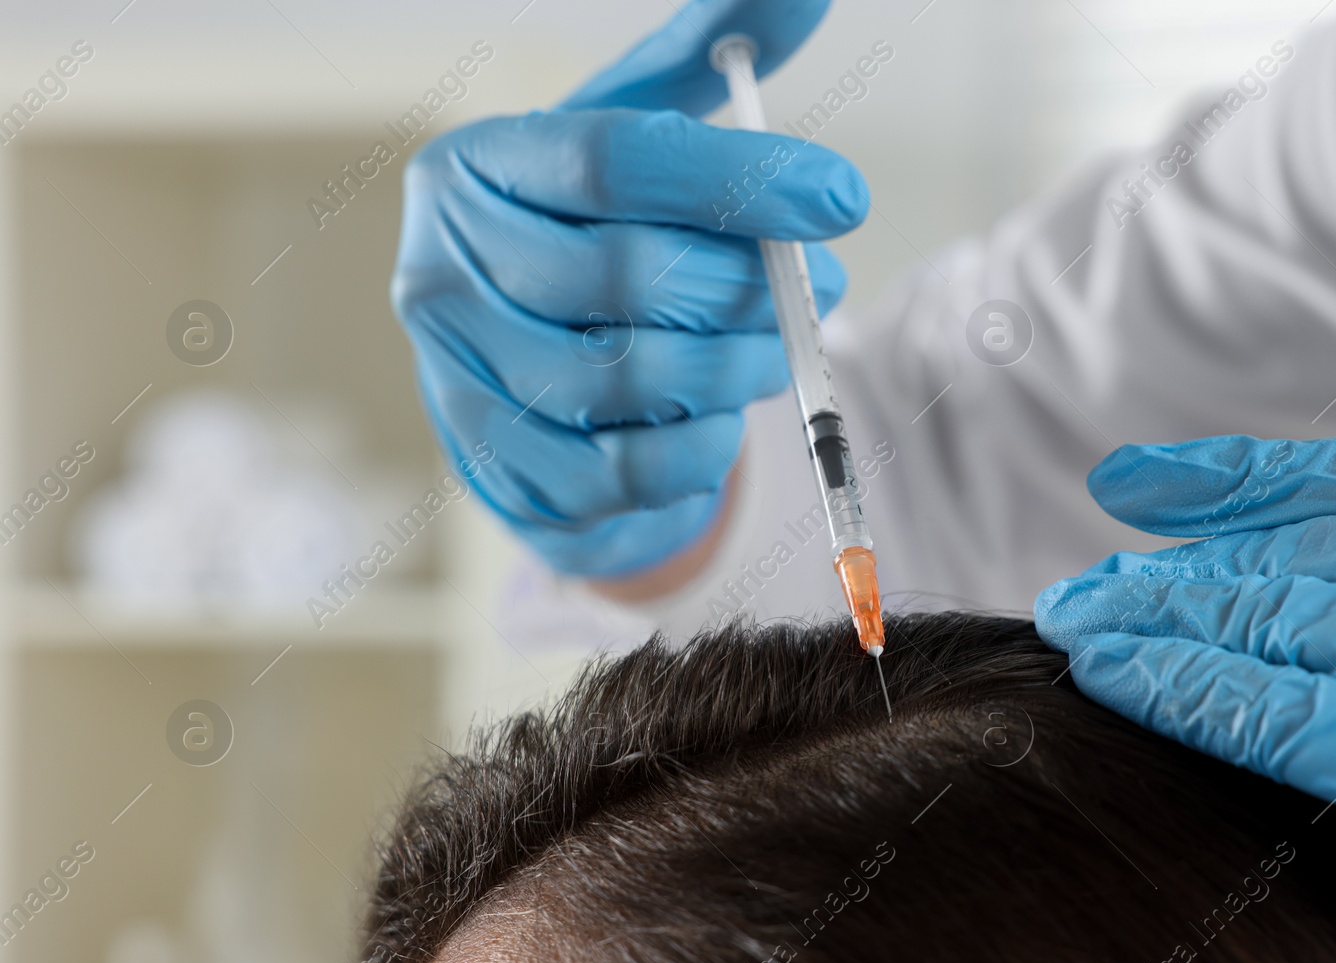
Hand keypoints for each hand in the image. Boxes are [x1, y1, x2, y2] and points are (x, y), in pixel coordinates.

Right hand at [392, 0, 866, 576]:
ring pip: (630, 378)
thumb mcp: (632, 141)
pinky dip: (698, 449)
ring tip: (775, 349)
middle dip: (754, 287)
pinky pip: (624, 472)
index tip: (840, 196)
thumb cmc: (590, 239)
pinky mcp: (498, 472)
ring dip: (737, 369)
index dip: (741, 180)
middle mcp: (442, 273)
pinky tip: (718, 416)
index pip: (614, 160)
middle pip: (628, 276)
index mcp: (475, 169)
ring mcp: (458, 382)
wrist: (523, 375)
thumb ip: (704, 63)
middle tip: (824, 287)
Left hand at [1035, 308, 1335, 962]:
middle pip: (1306, 554)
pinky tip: (1100, 674)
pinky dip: (1172, 687)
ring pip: (1278, 619)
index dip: (1233, 476)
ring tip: (1070, 623)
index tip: (1125, 482)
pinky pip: (1273, 711)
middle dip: (1174, 570)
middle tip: (1077, 587)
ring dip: (1150, 617)